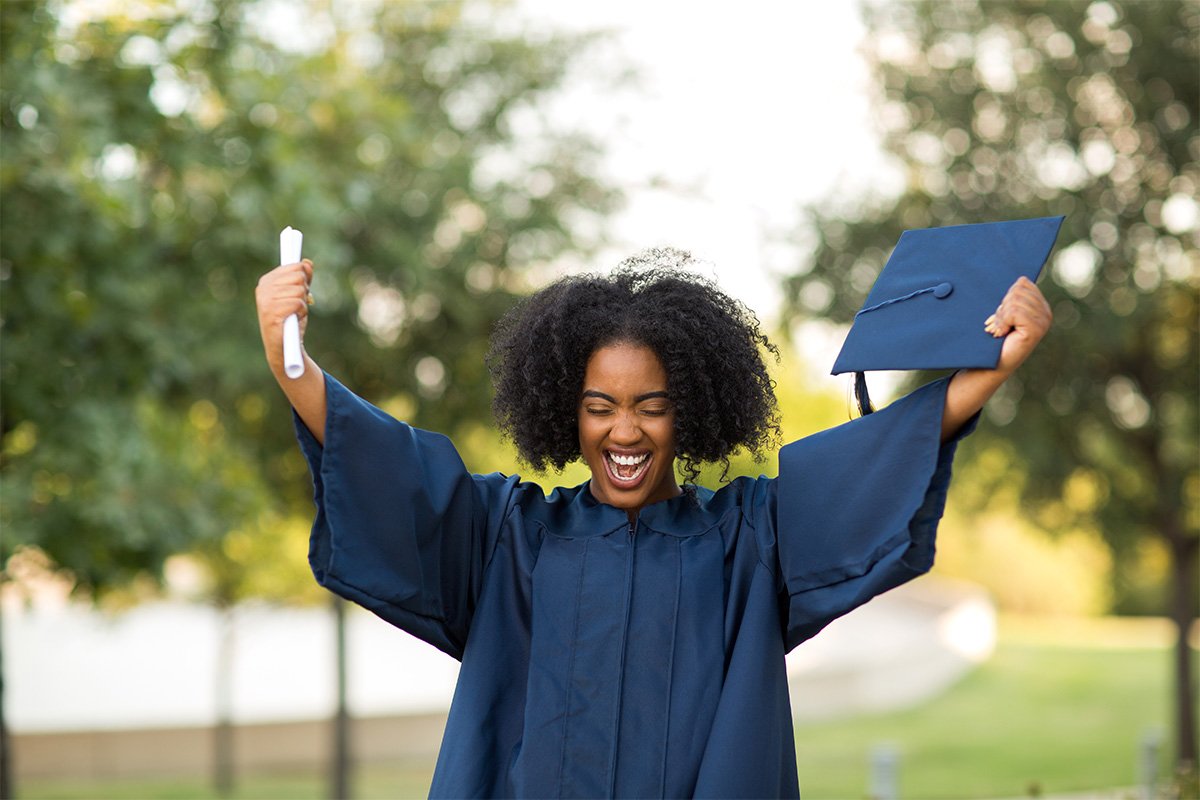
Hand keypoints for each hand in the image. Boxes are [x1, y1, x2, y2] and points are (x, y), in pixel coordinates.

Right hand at [255, 259, 313, 374]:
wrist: (284, 347)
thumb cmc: (291, 320)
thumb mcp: (299, 296)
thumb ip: (303, 278)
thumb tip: (307, 263)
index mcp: (267, 281)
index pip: (294, 266)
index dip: (304, 277)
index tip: (302, 288)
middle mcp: (264, 289)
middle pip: (299, 276)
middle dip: (304, 291)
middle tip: (297, 305)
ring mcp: (266, 300)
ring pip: (300, 290)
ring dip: (302, 304)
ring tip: (294, 314)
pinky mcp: (271, 313)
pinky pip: (298, 303)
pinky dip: (301, 312)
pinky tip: (293, 320)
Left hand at [983, 276, 1051, 373]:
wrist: (991, 364)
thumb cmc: (994, 338)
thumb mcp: (1003, 313)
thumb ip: (1012, 298)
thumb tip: (1020, 279)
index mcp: (1040, 305)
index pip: (1022, 283)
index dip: (1005, 297)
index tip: (1002, 314)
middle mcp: (1046, 312)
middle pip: (1017, 290)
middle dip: (1002, 307)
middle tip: (1000, 324)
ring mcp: (1043, 321)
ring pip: (1014, 300)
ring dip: (1000, 316)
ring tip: (1000, 330)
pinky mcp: (1036, 329)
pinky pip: (1014, 312)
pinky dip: (1002, 322)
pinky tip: (1001, 334)